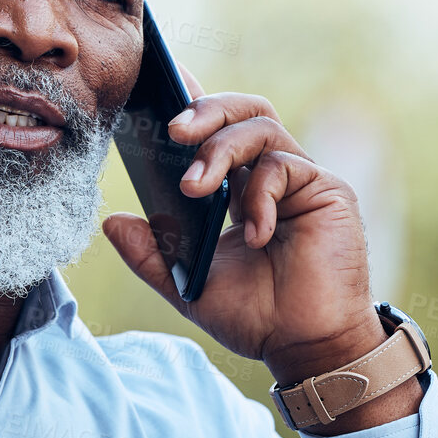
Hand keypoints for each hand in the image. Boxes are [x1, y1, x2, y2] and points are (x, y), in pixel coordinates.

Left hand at [102, 71, 407, 424]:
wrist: (304, 349)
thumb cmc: (255, 317)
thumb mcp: (188, 285)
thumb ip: (152, 254)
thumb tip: (110, 222)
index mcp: (237, 190)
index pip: (214, 132)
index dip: (190, 105)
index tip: (156, 89)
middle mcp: (270, 176)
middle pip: (242, 112)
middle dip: (204, 110)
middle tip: (172, 131)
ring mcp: (300, 181)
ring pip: (261, 127)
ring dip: (221, 149)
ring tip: (194, 186)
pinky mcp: (327, 191)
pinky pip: (285, 168)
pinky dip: (259, 196)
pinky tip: (253, 235)